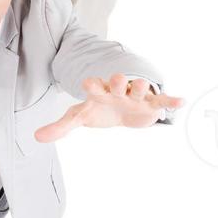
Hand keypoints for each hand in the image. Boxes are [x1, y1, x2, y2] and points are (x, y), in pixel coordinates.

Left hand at [34, 74, 182, 142]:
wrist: (122, 110)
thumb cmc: (100, 109)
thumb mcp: (81, 116)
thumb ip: (60, 126)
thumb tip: (36, 137)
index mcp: (100, 91)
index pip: (94, 85)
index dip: (92, 84)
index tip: (88, 84)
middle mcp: (118, 89)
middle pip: (118, 81)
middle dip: (118, 80)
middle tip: (116, 80)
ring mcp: (135, 96)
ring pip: (140, 87)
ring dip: (141, 86)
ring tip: (143, 87)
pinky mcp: (150, 105)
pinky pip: (162, 101)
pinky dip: (171, 101)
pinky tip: (181, 101)